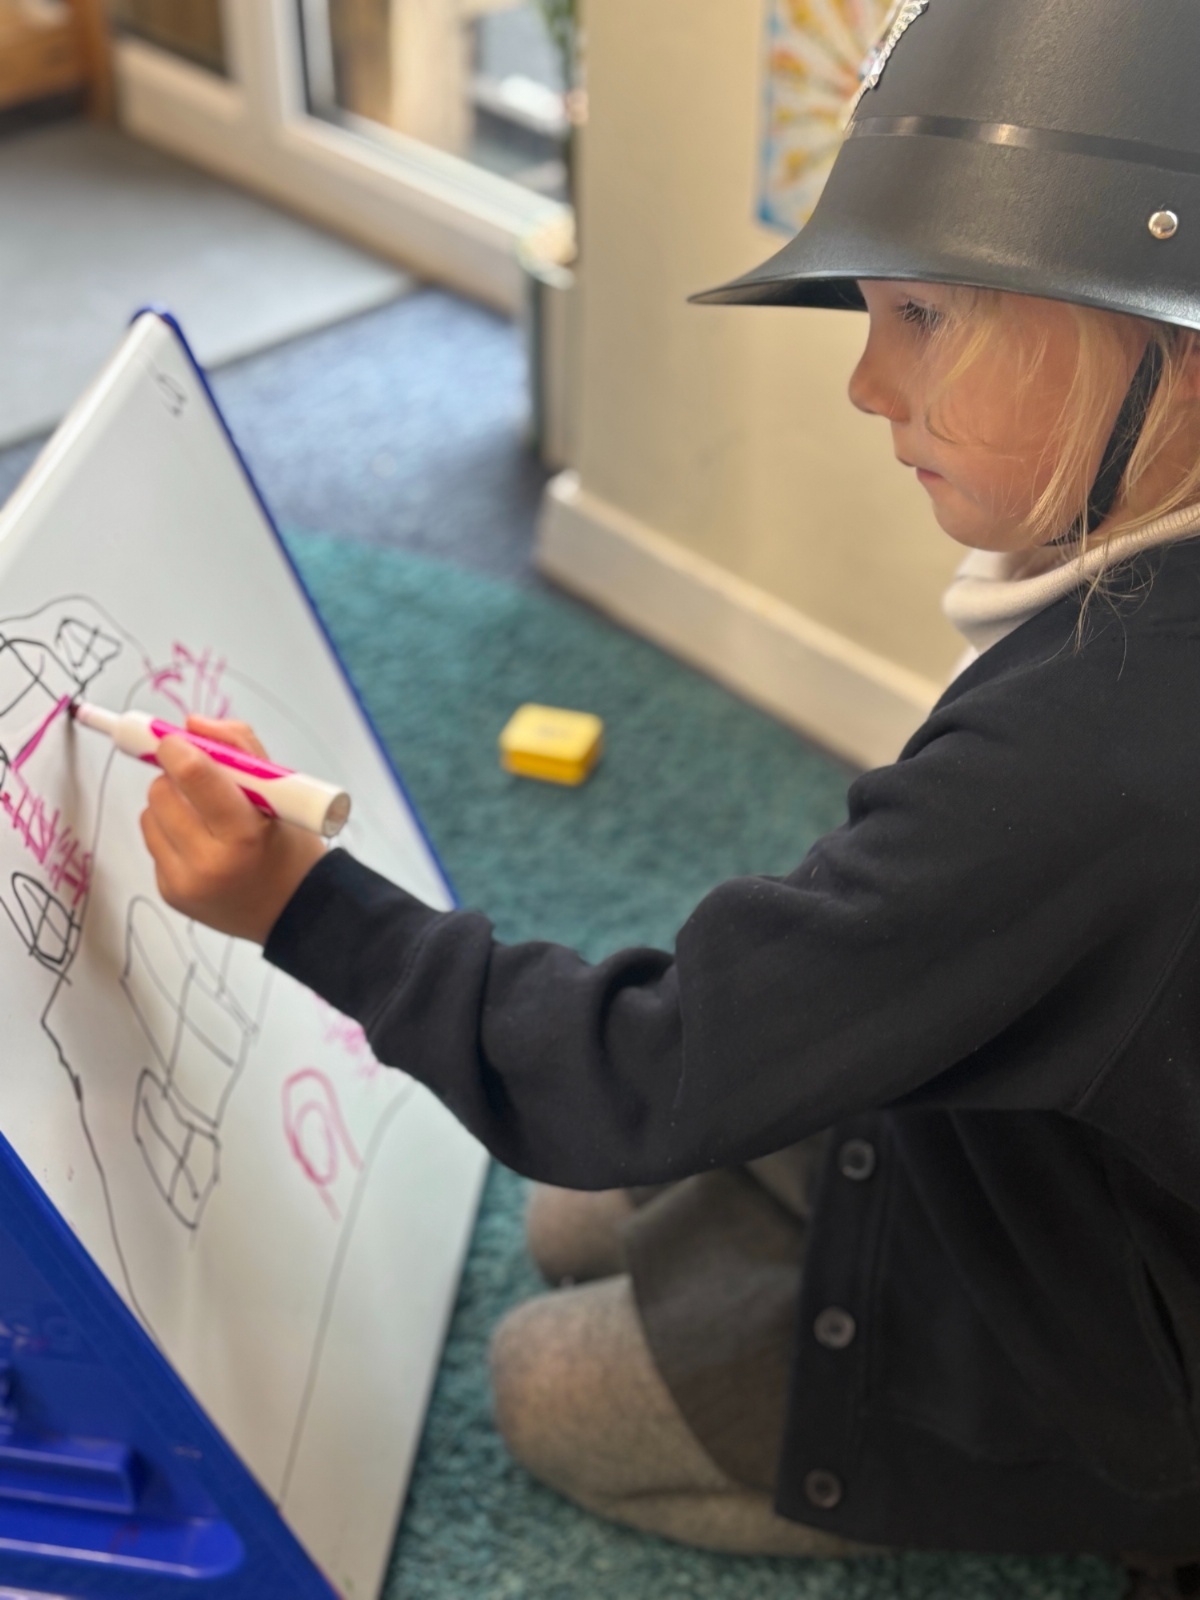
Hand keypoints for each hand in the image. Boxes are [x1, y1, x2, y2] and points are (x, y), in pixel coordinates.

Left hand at [140, 716, 326, 943]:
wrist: (295, 912)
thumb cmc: (290, 846)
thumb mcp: (282, 794)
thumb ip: (240, 748)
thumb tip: (191, 724)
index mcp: (245, 834)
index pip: (196, 777)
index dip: (177, 749)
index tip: (174, 740)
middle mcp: (209, 863)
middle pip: (162, 793)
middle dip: (175, 778)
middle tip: (200, 782)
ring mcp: (184, 882)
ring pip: (150, 815)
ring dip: (170, 805)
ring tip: (204, 817)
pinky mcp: (169, 893)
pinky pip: (153, 842)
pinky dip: (170, 832)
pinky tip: (200, 844)